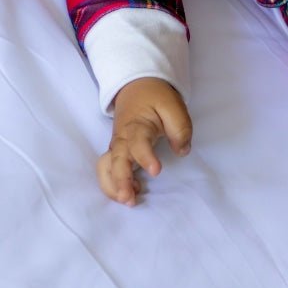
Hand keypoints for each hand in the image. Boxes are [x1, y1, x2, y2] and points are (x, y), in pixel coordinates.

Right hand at [96, 77, 192, 205]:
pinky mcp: (117, 152)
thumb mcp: (173, 105)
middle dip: (120, 181)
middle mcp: (123, 138)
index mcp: (137, 125)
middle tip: (130, 199)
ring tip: (129, 201)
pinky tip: (131, 193)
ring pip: (105, 167)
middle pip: (115, 160)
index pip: (138, 143)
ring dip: (113, 186)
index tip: (156, 171)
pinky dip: (113, 184)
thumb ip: (180, 128)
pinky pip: (108, 169)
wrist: (137, 86)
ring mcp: (117, 145)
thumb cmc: (156, 97)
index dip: (146, 158)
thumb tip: (182, 151)